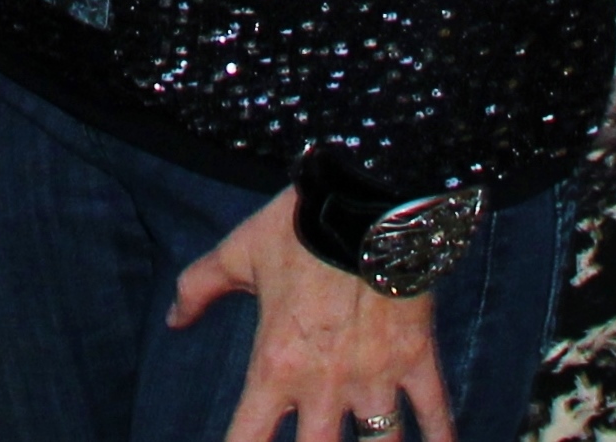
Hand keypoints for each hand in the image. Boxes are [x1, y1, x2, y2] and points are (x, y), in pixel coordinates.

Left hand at [168, 186, 453, 441]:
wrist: (360, 197)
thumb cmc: (295, 226)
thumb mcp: (238, 252)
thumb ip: (199, 287)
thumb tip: (173, 321)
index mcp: (275, 365)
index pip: (248, 438)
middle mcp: (324, 385)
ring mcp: (375, 376)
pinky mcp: (416, 360)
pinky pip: (435, 415)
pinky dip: (442, 439)